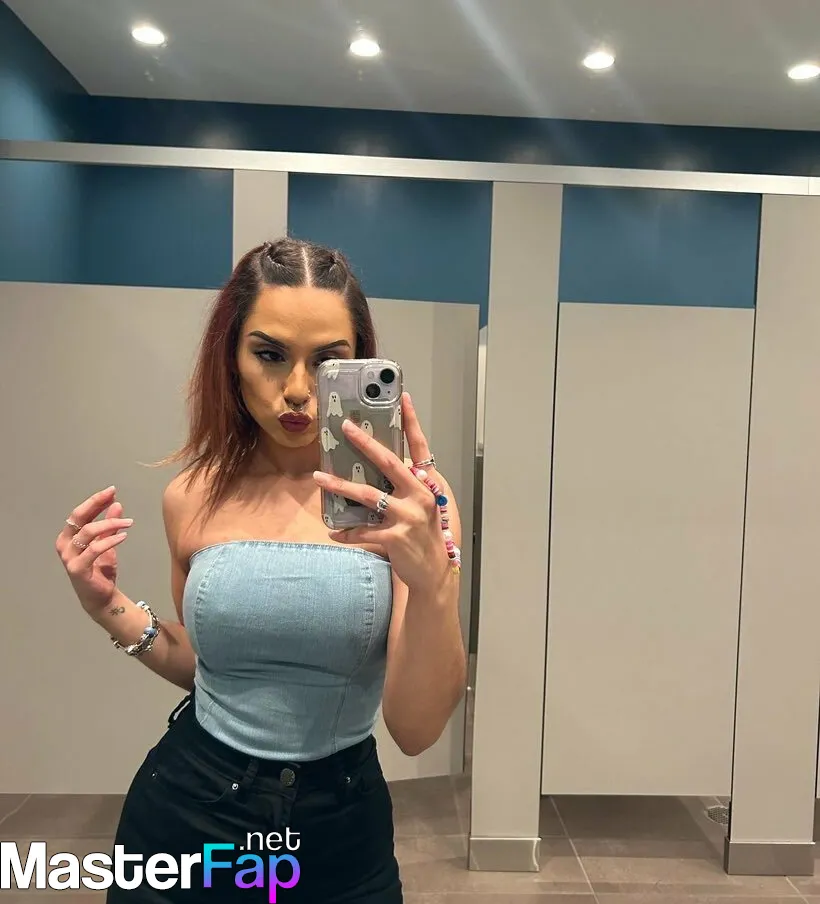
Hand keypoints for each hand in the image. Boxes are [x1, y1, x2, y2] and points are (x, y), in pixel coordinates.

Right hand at [55, 486, 132, 617]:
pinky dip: (110, 540)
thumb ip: (109, 525)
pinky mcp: (77, 568)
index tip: (111, 491)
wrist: (100, 598)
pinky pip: (95, 549)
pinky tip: (124, 536)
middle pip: (79, 518)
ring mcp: (69, 557)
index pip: (80, 513)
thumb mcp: (107, 543)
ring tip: (128, 522)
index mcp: (68, 537)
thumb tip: (116, 504)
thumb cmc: (100, 570)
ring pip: (88, 532)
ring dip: (110, 523)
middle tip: (113, 496)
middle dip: (96, 504)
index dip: (95, 501)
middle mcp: (65, 545)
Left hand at [313, 393, 454, 594]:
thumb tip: (377, 467)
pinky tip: (333, 532)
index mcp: (426, 484)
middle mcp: (419, 495)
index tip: (402, 397)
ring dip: (340, 485)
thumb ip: (405, 486)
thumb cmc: (424, 535)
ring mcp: (407, 516)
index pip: (420, 447)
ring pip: (367, 495)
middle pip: (389, 463)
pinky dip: (345, 532)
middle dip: (365, 443)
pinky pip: (362, 531)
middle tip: (346, 427)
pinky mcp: (395, 538)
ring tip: (319, 477)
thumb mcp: (421, 506)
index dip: (412, 421)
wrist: (433, 573)